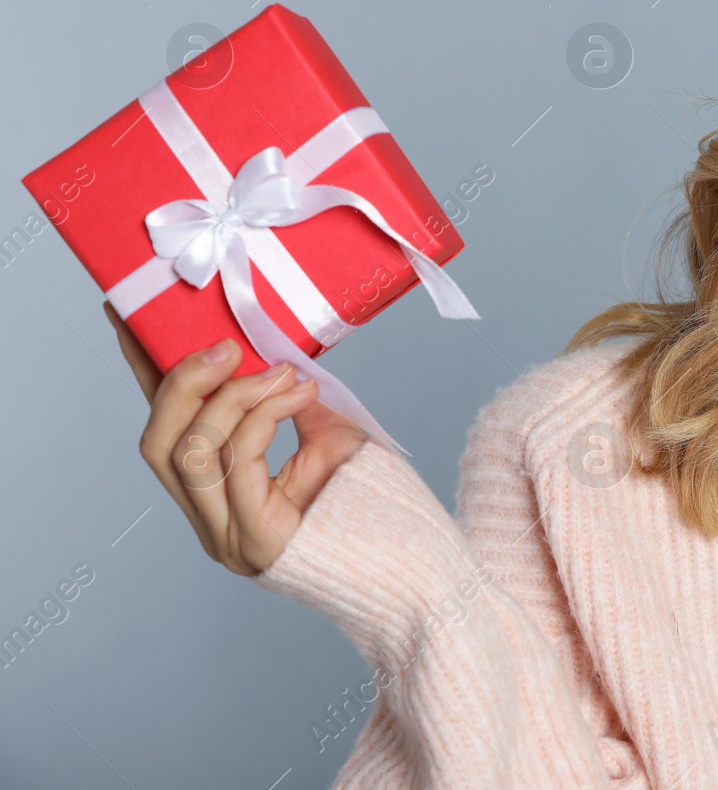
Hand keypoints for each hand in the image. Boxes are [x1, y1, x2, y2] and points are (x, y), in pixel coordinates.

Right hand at [104, 301, 367, 575]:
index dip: (145, 376)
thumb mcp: (326, 437)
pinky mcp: (258, 539)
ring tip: (279, 371)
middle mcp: (211, 522)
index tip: (132, 319)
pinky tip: (297, 393)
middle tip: (225, 344)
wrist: (417, 565)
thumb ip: (287, 404)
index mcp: (217, 497)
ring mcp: (229, 537)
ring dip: (231, 396)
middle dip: (181, 383)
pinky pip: (236, 462)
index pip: (166, 429)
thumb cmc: (374, 501)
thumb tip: (270, 351)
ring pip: (190, 452)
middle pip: (158, 444)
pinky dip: (262, 416)